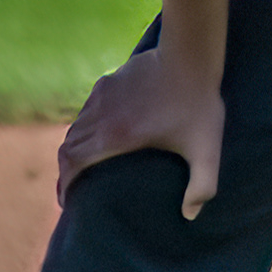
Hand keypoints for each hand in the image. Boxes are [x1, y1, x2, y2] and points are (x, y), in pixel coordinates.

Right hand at [59, 44, 225, 216]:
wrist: (190, 56)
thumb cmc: (199, 105)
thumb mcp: (207, 150)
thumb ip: (202, 185)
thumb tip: (191, 215)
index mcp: (115, 137)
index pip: (73, 163)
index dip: (65, 184)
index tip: (68, 201)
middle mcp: (99, 117)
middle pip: (67, 148)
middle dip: (66, 171)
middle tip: (73, 188)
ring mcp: (100, 97)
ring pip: (74, 128)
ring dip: (74, 148)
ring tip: (83, 165)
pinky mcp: (107, 83)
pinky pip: (86, 111)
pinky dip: (85, 128)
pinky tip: (98, 135)